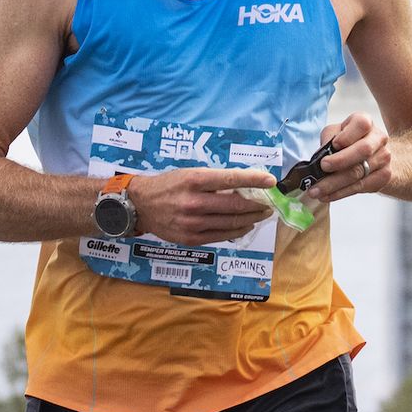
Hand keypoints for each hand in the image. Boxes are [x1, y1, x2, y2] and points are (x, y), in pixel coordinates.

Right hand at [127, 168, 273, 245]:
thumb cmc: (168, 185)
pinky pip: (221, 236)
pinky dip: (237, 231)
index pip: (231, 179)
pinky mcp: (191, 238)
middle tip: (268, 202)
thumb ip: (215, 180)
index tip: (270, 180)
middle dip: (257, 204)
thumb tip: (244, 184)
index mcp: (195, 180)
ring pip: (231, 223)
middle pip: (235, 204)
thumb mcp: (189, 173)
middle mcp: (194, 202)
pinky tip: (245, 226)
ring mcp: (193, 223)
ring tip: (261, 214)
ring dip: (251, 219)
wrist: (141, 205)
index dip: (254, 180)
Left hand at [311, 113, 391, 202]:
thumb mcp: (336, 133)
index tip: (333, 145)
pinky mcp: (383, 177)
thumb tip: (320, 156)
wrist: (376, 155)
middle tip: (322, 168)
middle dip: (340, 161)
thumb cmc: (350, 142)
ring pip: (359, 173)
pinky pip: (360, 187)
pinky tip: (327, 195)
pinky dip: (341, 193)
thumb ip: (328, 139)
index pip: (361, 124)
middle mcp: (378, 138)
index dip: (347, 136)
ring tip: (316, 190)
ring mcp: (383, 158)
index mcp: (365, 122)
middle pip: (363, 150)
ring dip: (334, 184)